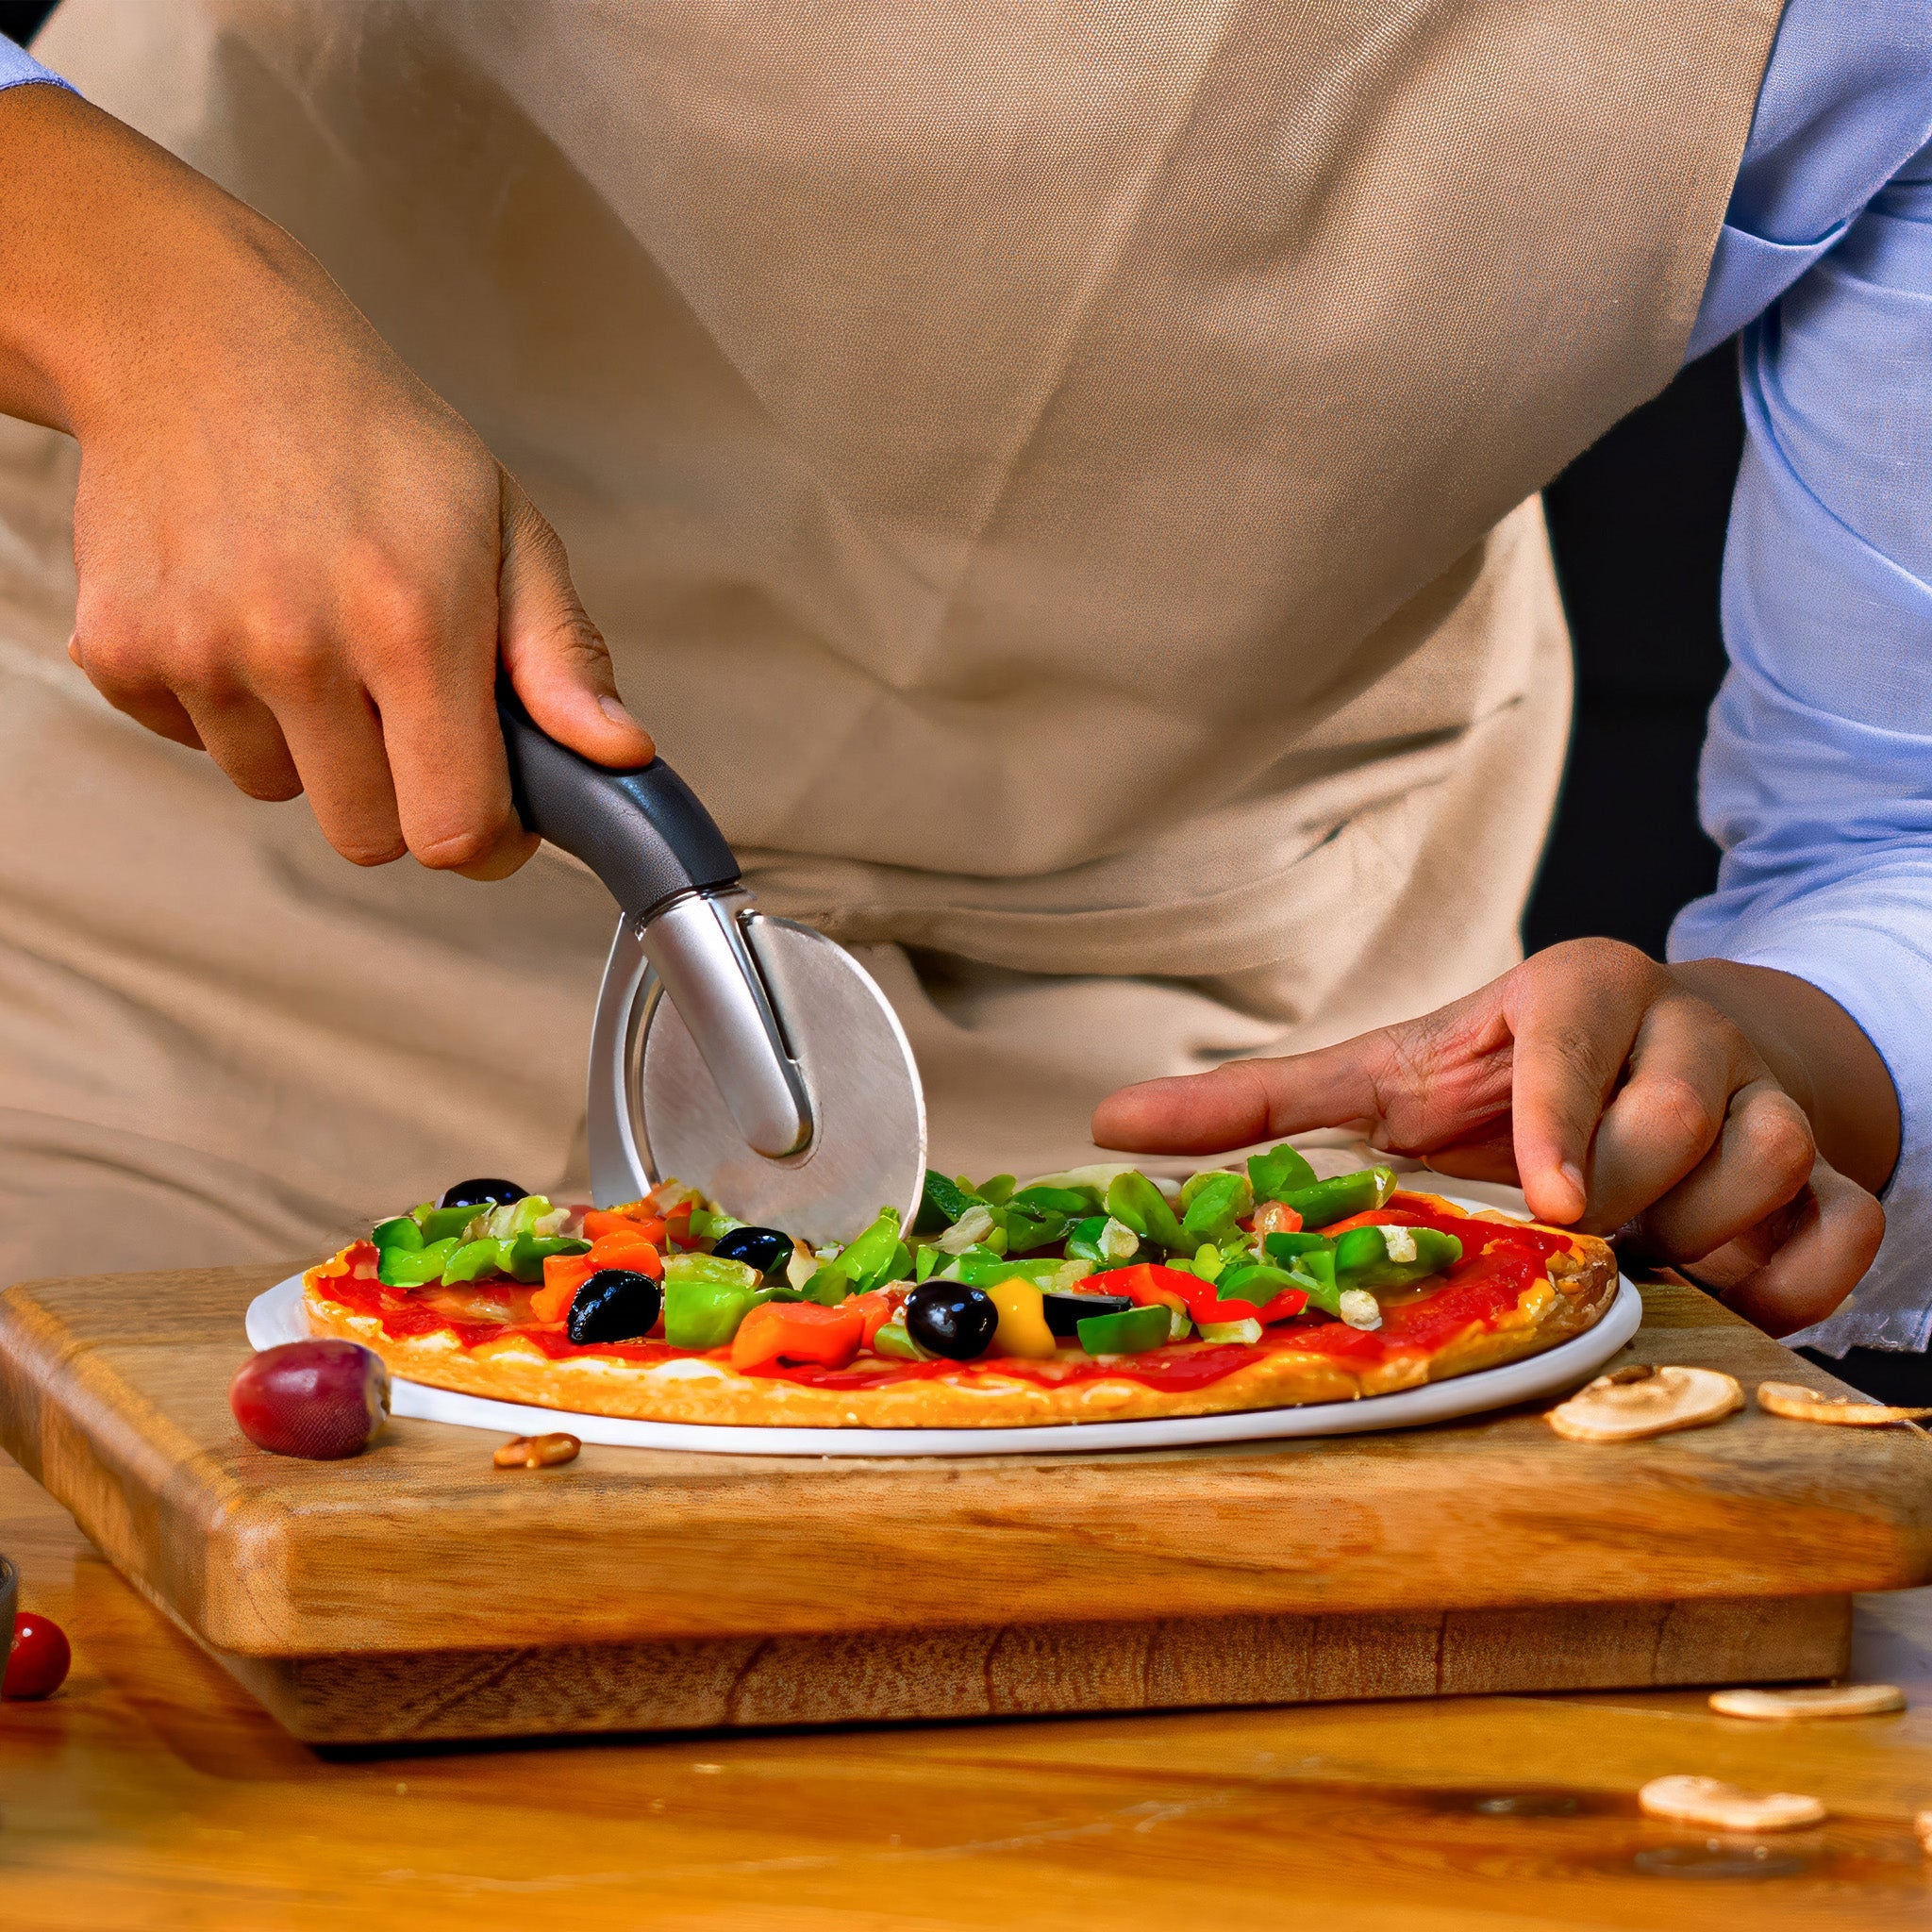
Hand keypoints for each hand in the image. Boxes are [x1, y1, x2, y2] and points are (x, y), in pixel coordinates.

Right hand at [0, 86, 651, 877]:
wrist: (200, 341)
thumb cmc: (372, 438)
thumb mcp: (505, 529)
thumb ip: (563, 656)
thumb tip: (620, 752)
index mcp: (410, 624)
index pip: (451, 831)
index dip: (487, 844)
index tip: (496, 816)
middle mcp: (296, 646)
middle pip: (366, 838)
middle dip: (401, 796)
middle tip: (406, 709)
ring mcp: (197, 653)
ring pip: (279, 792)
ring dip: (311, 748)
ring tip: (319, 638)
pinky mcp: (120, 653)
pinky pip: (198, 747)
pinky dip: (232, 710)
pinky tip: (245, 617)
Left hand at [1093, 940, 1893, 1336]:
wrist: (1660, 1063)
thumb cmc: (1505, 1078)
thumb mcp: (1384, 1080)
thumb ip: (1262, 1107)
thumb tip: (1109, 1124)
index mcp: (1572, 991)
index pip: (1578, 1025)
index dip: (1564, 1110)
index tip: (1548, 1197)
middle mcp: (1680, 1028)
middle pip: (1678, 1120)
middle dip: (1618, 1196)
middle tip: (1570, 1226)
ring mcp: (1769, 1093)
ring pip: (1767, 1171)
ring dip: (1696, 1238)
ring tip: (1635, 1243)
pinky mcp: (1831, 1163)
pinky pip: (1841, 1231)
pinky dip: (1792, 1279)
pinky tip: (1724, 1282)